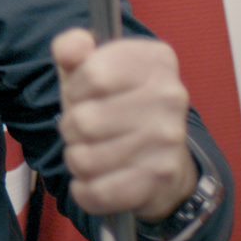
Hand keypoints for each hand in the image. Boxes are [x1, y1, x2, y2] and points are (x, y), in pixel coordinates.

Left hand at [53, 27, 195, 220]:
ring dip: (77, 159)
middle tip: (86, 129)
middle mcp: (170, 96)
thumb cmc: (117, 106)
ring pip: (84, 158)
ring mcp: (168, 139)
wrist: (164, 158)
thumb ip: (72, 49)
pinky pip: (96, 192)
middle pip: (84, 120)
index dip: (75, 90)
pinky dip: (85, 191)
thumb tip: (70, 48)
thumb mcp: (90, 69)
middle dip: (71, 128)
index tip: (83, 95)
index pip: (92, 74)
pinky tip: (95, 180)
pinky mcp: (161, 177)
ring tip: (94, 151)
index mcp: (155, 59)